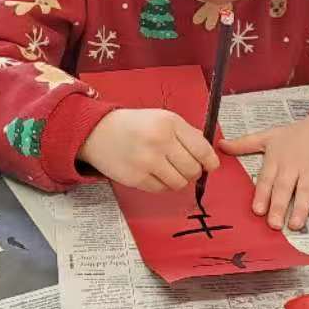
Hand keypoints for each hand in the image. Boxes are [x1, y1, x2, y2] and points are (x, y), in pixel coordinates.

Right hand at [80, 108, 218, 192]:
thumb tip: (209, 155)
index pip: (202, 149)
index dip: (210, 162)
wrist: (98, 132)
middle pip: (192, 170)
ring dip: (178, 179)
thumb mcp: (162, 118)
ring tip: (168, 170)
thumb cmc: (134, 125)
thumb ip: (187, 134)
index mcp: (170, 123)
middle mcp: (160, 142)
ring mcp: (147, 162)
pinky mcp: (136, 178)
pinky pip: (162, 189)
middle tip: (184, 166)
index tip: (209, 165)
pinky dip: (162, 185)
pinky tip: (154, 173)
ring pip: (179, 183)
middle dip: (192, 171)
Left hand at [222, 106, 308, 229]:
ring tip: (295, 224)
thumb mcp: (270, 136)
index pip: (267, 179)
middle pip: (284, 187)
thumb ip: (245, 143)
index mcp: (277, 159)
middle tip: (273, 224)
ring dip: (301, 208)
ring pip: (306, 190)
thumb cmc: (297, 134)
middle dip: (278, 205)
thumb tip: (220, 145)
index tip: (257, 210)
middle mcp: (294, 165)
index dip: (262, 194)